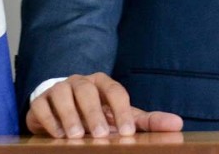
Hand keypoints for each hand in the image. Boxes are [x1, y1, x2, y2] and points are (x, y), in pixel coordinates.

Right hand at [26, 72, 182, 137]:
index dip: (122, 110)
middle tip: (101, 134)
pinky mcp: (40, 100)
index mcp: (103, 84)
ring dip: (70, 116)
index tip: (127, 132)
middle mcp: (81, 82)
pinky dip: (49, 119)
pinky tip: (57, 134)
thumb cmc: (98, 113)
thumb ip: (148, 121)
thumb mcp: (122, 117)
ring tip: (76, 136)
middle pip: (88, 91)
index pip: (115, 91)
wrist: (60, 109)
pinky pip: (42, 106)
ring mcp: (60, 89)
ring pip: (64, 95)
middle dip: (94, 113)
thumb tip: (178, 124)